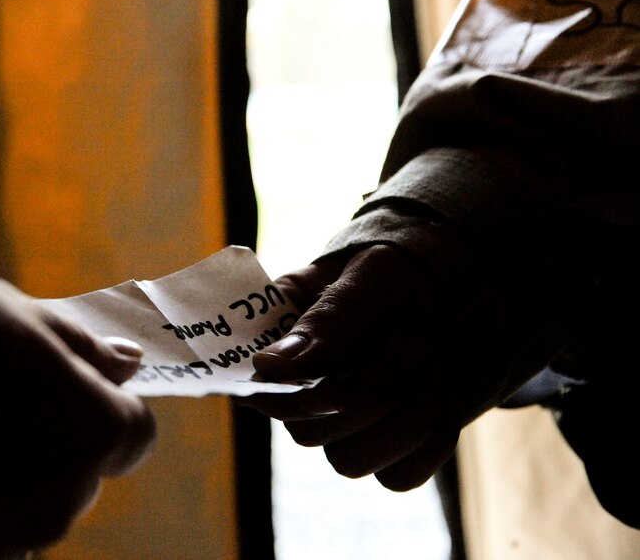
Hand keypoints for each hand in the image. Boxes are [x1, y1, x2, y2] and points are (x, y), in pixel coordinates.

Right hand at [0, 272, 155, 559]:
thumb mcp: (26, 318)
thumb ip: (84, 348)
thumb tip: (128, 362)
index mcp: (97, 432)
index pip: (133, 432)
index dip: (102, 406)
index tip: (63, 387)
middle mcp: (67, 498)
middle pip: (77, 474)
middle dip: (49, 446)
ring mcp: (10, 540)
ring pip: (25, 510)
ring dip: (2, 485)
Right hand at [239, 244, 500, 490]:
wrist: (485, 280)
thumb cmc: (420, 265)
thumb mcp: (380, 273)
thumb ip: (329, 318)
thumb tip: (267, 368)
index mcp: (285, 332)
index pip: (257, 388)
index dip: (289, 396)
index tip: (336, 384)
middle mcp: (307, 386)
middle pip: (306, 432)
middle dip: (372, 390)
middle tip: (415, 337)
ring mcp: (347, 423)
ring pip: (350, 461)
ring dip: (406, 415)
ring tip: (436, 362)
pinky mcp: (392, 449)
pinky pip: (398, 477)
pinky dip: (430, 442)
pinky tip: (444, 395)